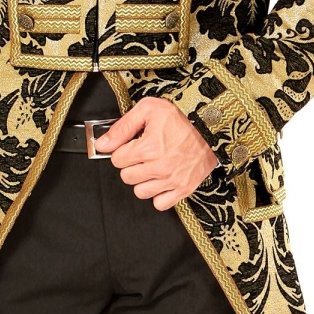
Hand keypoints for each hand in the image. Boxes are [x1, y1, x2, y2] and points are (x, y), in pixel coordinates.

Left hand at [93, 97, 218, 210]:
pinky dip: (158, 194)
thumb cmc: (182, 116)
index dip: (122, 150)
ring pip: (140, 192)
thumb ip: (122, 127)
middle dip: (131, 165)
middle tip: (143, 154)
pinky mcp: (184, 189)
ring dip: (143, 180)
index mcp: (148, 148)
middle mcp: (159, 167)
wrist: (212, 125)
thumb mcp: (149, 109)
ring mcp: (172, 180)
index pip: (116, 159)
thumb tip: (102, 144)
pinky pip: (160, 203)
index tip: (133, 145)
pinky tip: (161, 179)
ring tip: (152, 166)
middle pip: (126, 177)